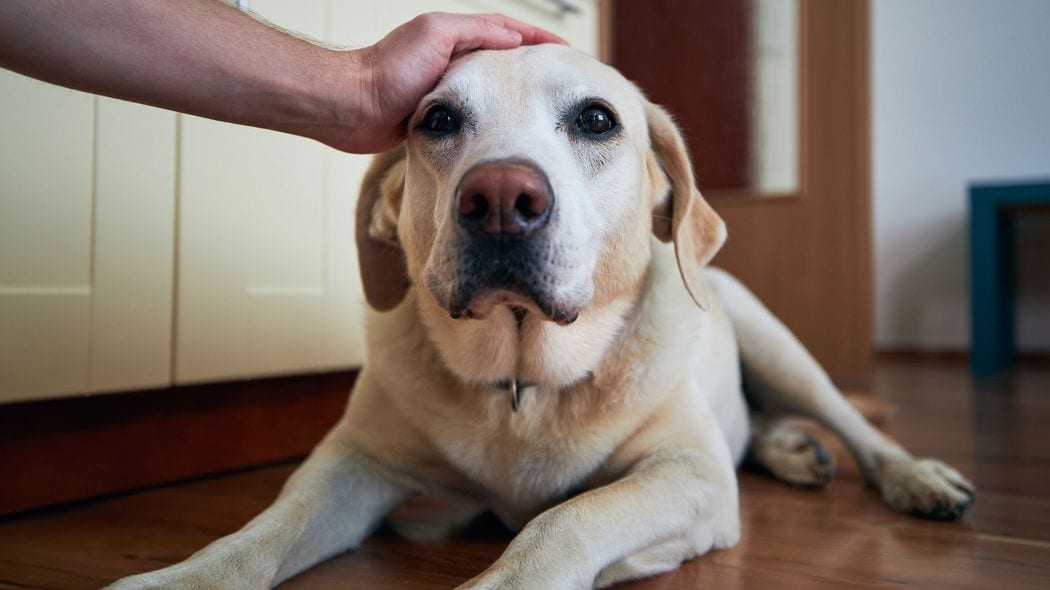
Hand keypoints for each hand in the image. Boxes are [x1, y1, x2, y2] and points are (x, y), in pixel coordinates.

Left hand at [335, 13, 565, 152]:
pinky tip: (508, 128)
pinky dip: (494, 116)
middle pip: (502, 58)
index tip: (564, 51)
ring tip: (543, 104)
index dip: (536, 38)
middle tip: (561, 78)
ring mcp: (445, 87)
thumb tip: (513, 40)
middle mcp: (451, 58)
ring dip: (515, 92)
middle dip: (532, 64)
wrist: (352, 108)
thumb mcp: (436, 36)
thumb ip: (475, 33)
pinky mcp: (439, 116)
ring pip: (490, 88)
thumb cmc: (387, 71)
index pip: (506, 31)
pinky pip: (475, 113)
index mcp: (453, 34)